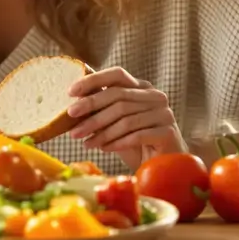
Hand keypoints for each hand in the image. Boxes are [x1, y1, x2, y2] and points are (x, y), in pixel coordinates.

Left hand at [66, 67, 184, 171]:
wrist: (161, 165)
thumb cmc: (134, 142)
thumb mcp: (114, 121)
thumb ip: (100, 108)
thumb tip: (72, 102)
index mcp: (142, 87)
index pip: (117, 74)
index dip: (93, 80)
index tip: (70, 92)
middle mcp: (155, 96)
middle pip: (118, 96)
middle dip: (92, 109)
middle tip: (71, 122)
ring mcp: (164, 113)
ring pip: (126, 119)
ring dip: (101, 132)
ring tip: (85, 143)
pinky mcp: (168, 132)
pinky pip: (138, 136)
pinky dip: (117, 143)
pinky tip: (103, 149)